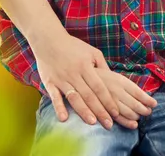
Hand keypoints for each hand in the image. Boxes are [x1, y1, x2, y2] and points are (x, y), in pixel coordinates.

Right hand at [32, 31, 153, 128]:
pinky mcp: (49, 83)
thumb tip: (113, 79)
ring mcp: (61, 79)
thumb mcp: (92, 51)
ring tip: (93, 123)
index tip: (116, 112)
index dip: (108, 100)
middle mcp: (75, 73)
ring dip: (84, 111)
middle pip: (89, 95)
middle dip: (100, 110)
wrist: (49, 40)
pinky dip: (59, 108)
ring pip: (75, 98)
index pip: (100, 86)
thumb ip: (102, 66)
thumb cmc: (73, 46)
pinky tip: (64, 119)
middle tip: (109, 125)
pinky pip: (54, 97)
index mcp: (86, 66)